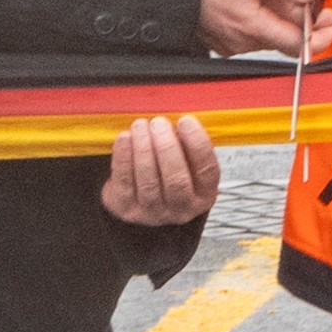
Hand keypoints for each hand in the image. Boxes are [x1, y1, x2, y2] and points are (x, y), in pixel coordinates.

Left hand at [99, 113, 219, 228]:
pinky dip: (124, 157)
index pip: (207, 170)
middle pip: (176, 180)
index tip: (186, 121)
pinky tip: (125, 138)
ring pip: (149, 182)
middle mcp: (181, 209)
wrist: (140, 202)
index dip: (197, 144)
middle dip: (167, 147)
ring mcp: (153, 212)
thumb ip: (187, 146)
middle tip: (159, 123)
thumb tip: (179, 119)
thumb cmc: (167, 173)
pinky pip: (125, 182)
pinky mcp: (127, 209)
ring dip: (144, 150)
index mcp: (204, 194)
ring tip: (140, 126)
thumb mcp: (187, 164)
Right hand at [196, 0, 328, 58]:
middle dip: (309, 28)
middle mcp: (241, 40)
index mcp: (250, 24)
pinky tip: (274, 7)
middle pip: (286, 41)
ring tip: (303, 3)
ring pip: (271, 38)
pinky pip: (254, 36)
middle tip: (326, 13)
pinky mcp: (224, 40)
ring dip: (289, 25)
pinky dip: (269, 24)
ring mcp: (231, 43)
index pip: (296, 44)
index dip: (318, 35)